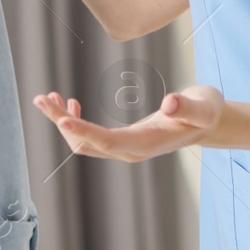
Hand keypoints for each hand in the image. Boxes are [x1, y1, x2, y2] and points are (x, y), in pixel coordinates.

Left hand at [31, 85, 225, 161]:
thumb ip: (188, 106)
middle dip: (62, 122)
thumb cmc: (205, 111)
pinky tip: (70, 102)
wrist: (208, 122)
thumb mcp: (203, 105)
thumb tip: (170, 102)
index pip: (108, 142)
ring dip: (63, 122)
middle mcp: (130, 151)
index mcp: (146, 144)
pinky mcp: (120, 141)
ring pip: (83, 143)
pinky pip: (89, 138)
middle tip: (41, 98)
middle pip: (87, 144)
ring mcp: (123, 148)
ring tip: (47, 98)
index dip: (84, 132)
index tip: (62, 120)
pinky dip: (74, 121)